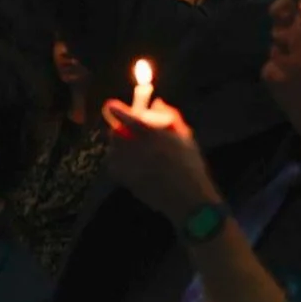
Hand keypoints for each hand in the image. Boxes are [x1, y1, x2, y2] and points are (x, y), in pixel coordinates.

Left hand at [101, 98, 221, 227]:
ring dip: (120, 146)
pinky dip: (119, 162)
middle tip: (125, 131)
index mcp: (154, 136)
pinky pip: (114, 165)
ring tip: (134, 150)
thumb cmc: (190, 166)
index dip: (117, 110)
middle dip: (119, 130)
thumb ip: (171, 118)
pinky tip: (132, 165)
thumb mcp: (186, 139)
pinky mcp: (126, 179)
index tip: (110, 106)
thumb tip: (158, 102)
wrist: (188, 199)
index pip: (128, 119)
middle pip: (117, 133)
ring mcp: (129, 165)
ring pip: (115, 148)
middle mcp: (138, 149)